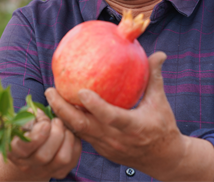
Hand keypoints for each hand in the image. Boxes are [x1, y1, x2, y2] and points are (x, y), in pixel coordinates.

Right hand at [0, 108, 81, 181]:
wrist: (29, 157)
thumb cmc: (24, 133)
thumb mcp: (20, 124)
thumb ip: (27, 117)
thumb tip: (38, 112)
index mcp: (15, 151)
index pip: (25, 147)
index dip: (38, 133)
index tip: (45, 122)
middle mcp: (28, 165)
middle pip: (44, 156)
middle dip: (55, 134)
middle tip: (56, 120)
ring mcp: (46, 171)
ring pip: (62, 158)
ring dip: (67, 138)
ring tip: (63, 127)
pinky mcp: (60, 172)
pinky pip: (73, 158)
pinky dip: (74, 142)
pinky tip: (68, 134)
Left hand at [45, 51, 213, 181]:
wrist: (162, 159)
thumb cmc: (162, 126)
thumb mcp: (160, 102)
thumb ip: (154, 77)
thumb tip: (159, 54)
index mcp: (133, 126)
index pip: (111, 117)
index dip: (95, 106)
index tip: (81, 91)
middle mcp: (116, 138)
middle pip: (84, 125)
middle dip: (63, 108)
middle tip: (51, 90)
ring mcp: (107, 146)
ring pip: (78, 131)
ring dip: (62, 115)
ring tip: (51, 96)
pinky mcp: (101, 150)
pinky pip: (81, 136)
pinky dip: (69, 122)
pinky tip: (61, 107)